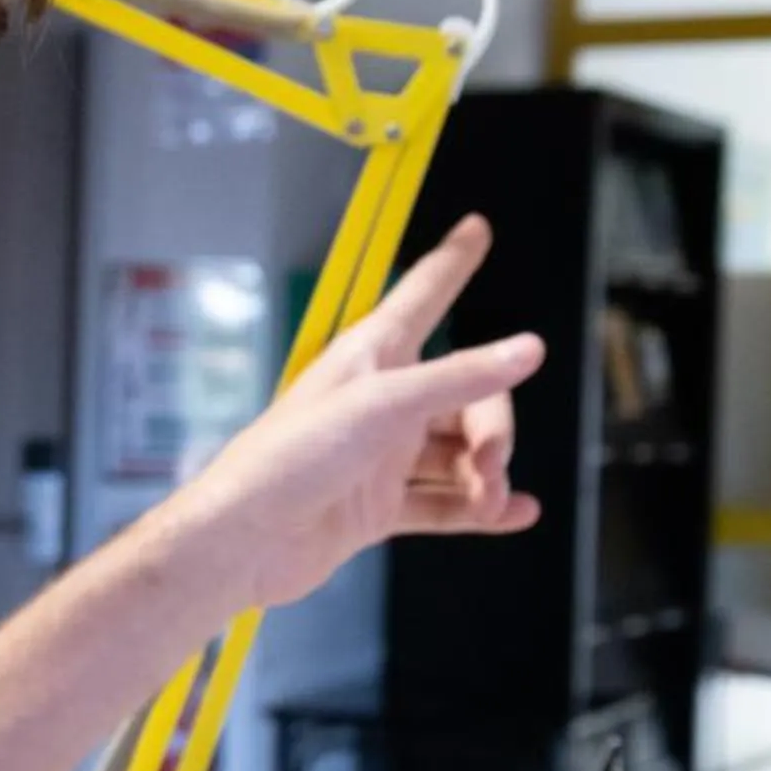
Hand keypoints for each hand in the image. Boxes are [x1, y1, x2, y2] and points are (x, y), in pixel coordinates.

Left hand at [170, 215, 546, 611]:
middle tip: (492, 462)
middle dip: (491, 428)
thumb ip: (458, 378)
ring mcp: (379, 457)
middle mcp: (379, 402)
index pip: (422, 295)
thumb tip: (526, 350)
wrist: (245, 542)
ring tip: (490, 500)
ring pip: (458, 456)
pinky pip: (442, 503)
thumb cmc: (288, 458)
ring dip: (485, 477)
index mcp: (370, 356)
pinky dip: (478, 510)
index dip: (451, 262)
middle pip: (464, 397)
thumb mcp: (381, 406)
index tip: (476, 228)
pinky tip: (514, 514)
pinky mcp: (376, 508)